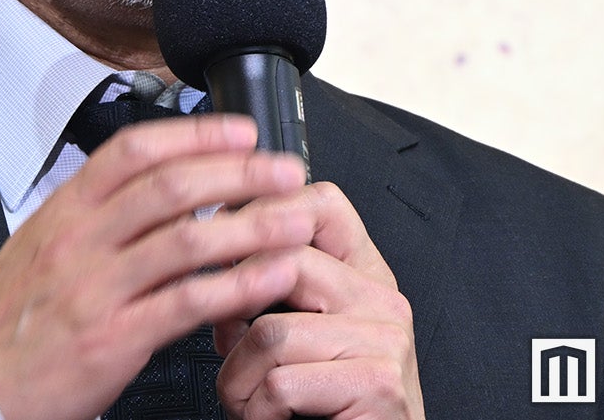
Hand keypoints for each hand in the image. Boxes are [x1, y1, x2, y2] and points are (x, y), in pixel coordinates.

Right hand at [0, 114, 314, 419]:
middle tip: (285, 171)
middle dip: (239, 174)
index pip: (135, 150)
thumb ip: (98, 210)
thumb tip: (163, 179)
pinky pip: (188, 303)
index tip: (241, 132)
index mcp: (66, 209)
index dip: (195, 135)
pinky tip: (270, 276)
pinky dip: (237, 286)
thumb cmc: (17, 317)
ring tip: (295, 220)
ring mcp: (96, 289)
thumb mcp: (43, 242)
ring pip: (187, 241)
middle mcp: (80, 240)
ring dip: (252, 227)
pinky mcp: (115, 338)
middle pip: (171, 187)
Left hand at [214, 182, 423, 419]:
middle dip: (234, 305)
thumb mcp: (307, 335)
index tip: (225, 240)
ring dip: (237, 377)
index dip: (264, 212)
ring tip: (245, 399)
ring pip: (271, 331)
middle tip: (224, 341)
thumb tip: (217, 257)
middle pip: (286, 260)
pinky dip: (254, 411)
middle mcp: (384, 299)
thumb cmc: (333, 407)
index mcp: (367, 276)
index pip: (322, 204)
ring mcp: (386, 341)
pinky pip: (281, 384)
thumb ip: (278, 290)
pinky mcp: (378, 385)